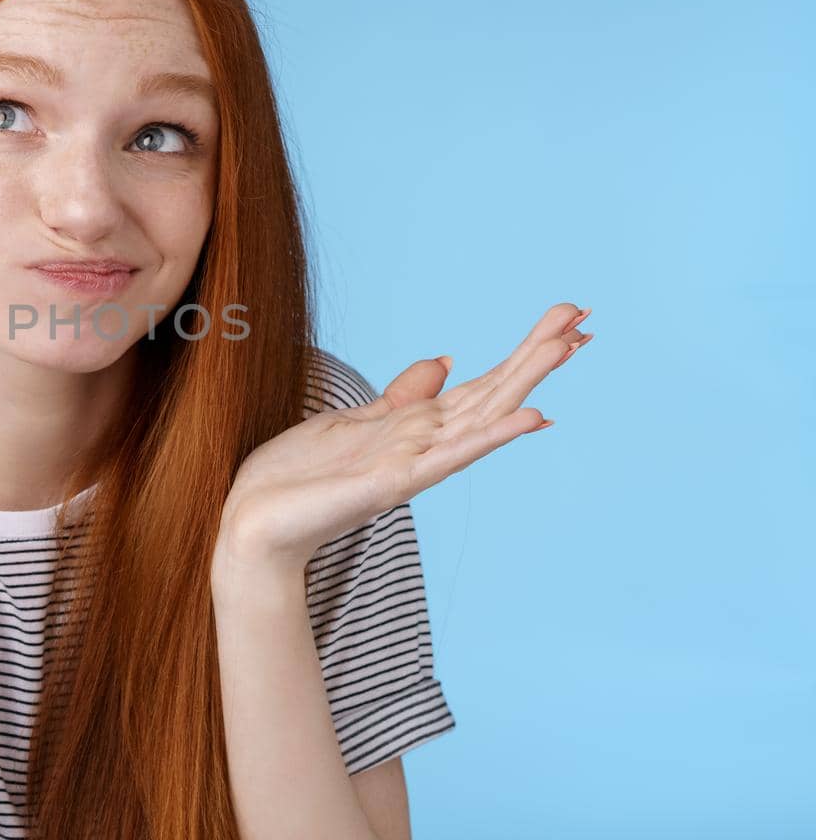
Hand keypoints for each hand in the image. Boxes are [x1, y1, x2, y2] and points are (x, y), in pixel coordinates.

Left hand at [218, 302, 593, 573]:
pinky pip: (451, 455)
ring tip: (568, 345)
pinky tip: (530, 417)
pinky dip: (491, 435)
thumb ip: (403, 396)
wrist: (255, 525)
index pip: (482, 383)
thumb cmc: (298, 478)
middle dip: (536, 354)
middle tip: (583, 314)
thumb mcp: (353, 421)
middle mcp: (424, 444)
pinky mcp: (393, 482)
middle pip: (493, 391)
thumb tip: (444, 359)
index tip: (566, 317)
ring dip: (525, 380)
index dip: (522, 352)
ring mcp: (414, 464)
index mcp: (415, 427)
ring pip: (482, 414)